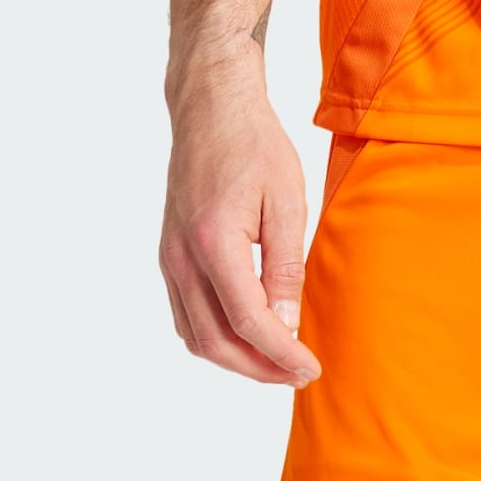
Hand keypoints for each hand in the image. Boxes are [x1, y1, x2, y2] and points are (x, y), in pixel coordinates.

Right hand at [160, 69, 318, 385]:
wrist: (209, 107)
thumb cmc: (253, 145)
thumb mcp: (286, 202)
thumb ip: (285, 269)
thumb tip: (286, 326)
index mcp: (213, 242)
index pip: (248, 322)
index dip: (282, 355)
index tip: (311, 368)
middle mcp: (182, 256)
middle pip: (217, 342)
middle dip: (261, 369)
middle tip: (298, 374)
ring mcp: (170, 258)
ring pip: (197, 337)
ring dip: (237, 361)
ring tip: (278, 363)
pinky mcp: (170, 257)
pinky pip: (187, 317)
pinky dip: (216, 340)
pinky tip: (249, 339)